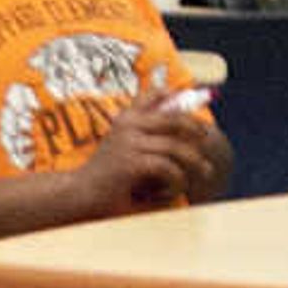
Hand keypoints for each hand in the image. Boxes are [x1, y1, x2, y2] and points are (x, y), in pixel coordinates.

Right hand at [84, 82, 229, 213]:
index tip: (194, 99)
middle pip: (173, 118)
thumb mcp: (124, 148)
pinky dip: (177, 180)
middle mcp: (128, 124)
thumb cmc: (106, 175)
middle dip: (195, 128)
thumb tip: (177, 135)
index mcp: (126, 118)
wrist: (80, 193)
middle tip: (207, 140)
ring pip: (175, 146)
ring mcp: (129, 142)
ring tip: (204, 172)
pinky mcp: (131, 163)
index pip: (152, 95)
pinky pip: (167, 167)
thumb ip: (146, 138)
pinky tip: (174, 189)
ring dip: (194, 161)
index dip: (174, 95)